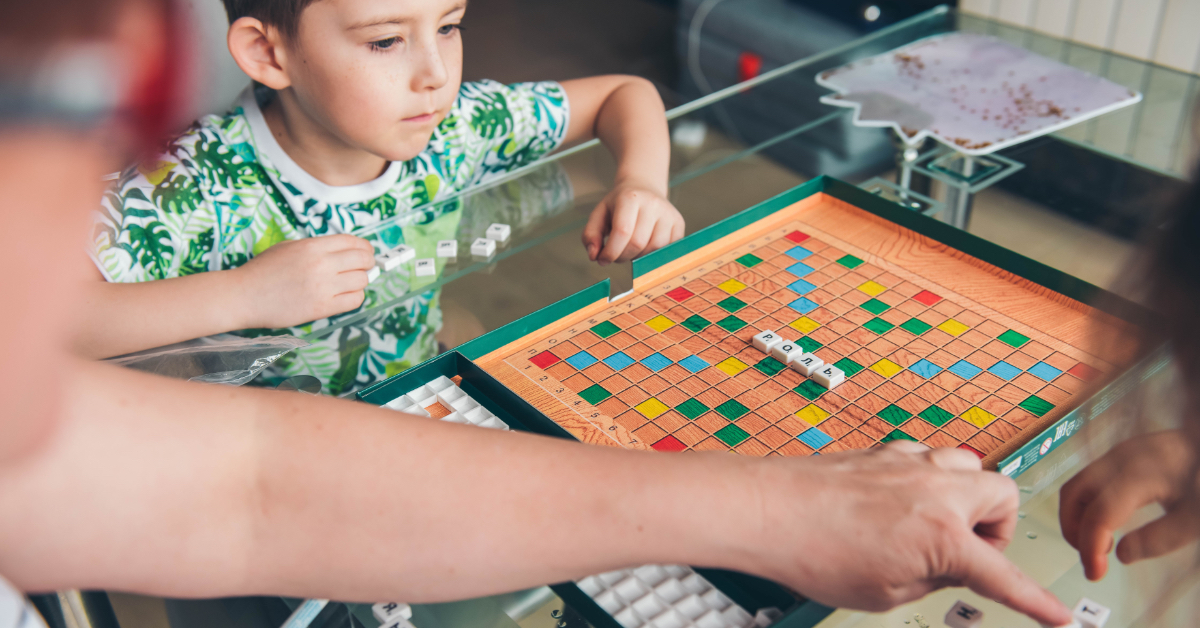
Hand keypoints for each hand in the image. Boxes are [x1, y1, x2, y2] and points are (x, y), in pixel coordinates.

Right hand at [234, 234, 374, 328]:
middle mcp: (321, 264)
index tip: (365, 253)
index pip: (354, 242)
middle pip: (363, 260)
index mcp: (313, 246)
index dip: (365, 248)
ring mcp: (323, 286)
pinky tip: (344, 296)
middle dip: (367, 263)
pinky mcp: (322, 307)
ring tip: (349, 283)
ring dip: (360, 282)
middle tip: (363, 268)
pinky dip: (355, 297)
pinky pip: (354, 300)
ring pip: (362, 281)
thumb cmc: (263, 271)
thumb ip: (317, 247)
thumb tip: (345, 252)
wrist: (243, 296)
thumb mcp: (289, 247)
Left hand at [582, 182, 683, 264]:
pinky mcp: (679, 223)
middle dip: (623, 256)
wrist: (643, 187)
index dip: (611, 252)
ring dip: (639, 258)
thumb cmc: (619, 204)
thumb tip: (594, 256)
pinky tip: (644, 249)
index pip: (622, 232)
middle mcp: (652, 203)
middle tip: (616, 255)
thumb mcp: (599, 214)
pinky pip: (668, 250)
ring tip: (630, 251)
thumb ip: (591, 235)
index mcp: (630, 198)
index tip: (603, 259)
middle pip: (638, 244)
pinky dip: (654, 256)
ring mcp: (669, 213)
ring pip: (654, 250)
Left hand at [743, 442, 1071, 625]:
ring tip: (934, 525)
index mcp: (942, 536)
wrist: (765, 510)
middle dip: (996, 527)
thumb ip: (930, 577)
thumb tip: (948, 564)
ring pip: (968, 464)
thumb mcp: (884, 593)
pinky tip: (900, 503)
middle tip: (967, 553)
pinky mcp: (883, 450)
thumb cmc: (814, 553)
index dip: (1035, 602)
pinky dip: (926, 479)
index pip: (1003, 575)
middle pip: (1004, 494)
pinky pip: (926, 457)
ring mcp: (909, 462)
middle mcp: (935, 489)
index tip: (1058, 618)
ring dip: (965, 496)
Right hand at [1060, 430, 1199, 580]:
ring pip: (1075, 487)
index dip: (1089, 547)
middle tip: (1093, 559)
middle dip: (1073, 532)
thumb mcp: (1195, 517)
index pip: (1098, 514)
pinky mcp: (1118, 455)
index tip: (1095, 573)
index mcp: (1139, 473)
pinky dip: (1085, 505)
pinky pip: (1087, 480)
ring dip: (1077, 519)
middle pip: (1072, 495)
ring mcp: (1116, 453)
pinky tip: (1108, 522)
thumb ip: (1161, 538)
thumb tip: (1122, 555)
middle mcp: (1120, 458)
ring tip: (1101, 543)